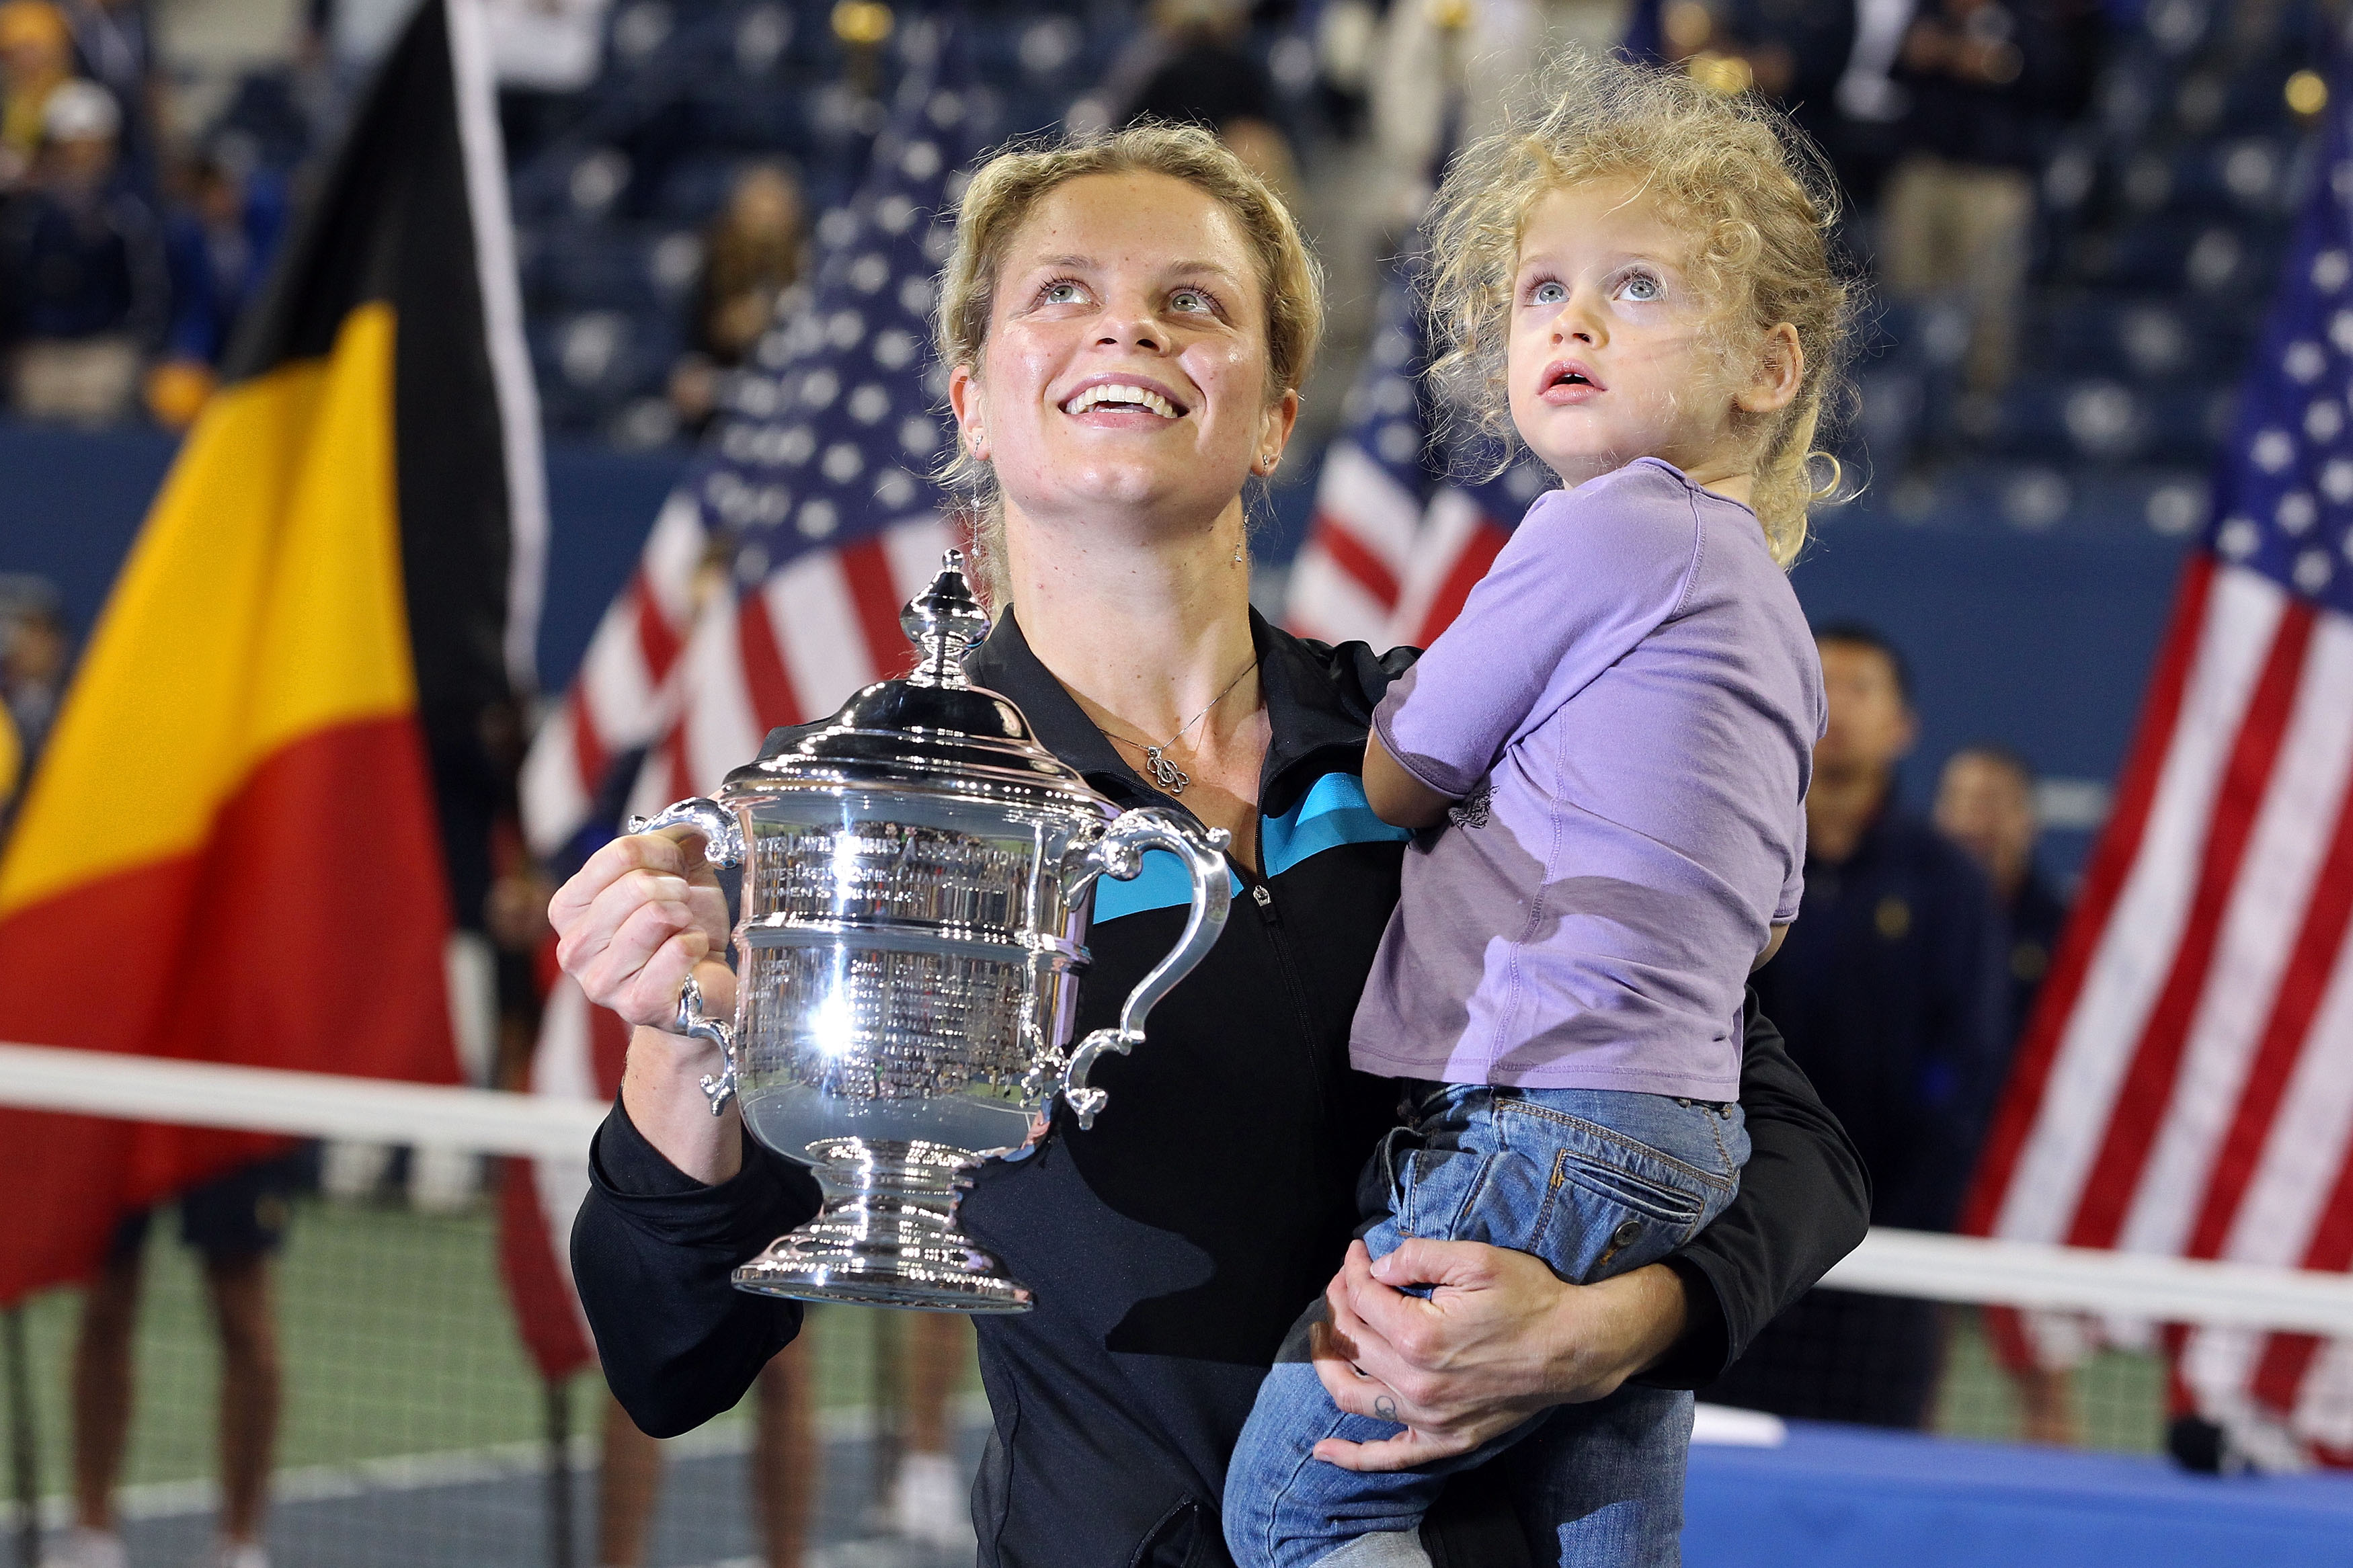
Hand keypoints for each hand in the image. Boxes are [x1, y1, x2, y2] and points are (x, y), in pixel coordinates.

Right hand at [549, 829, 732, 1028]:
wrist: (702, 983)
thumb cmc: (680, 929)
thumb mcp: (674, 874)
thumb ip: (672, 840)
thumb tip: (693, 822)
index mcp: (568, 908)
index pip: (620, 853)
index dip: (663, 854)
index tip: (675, 869)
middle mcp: (573, 948)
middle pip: (635, 885)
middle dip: (675, 887)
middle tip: (681, 904)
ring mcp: (600, 981)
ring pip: (655, 916)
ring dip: (684, 916)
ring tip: (683, 928)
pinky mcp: (636, 1005)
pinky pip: (677, 951)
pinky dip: (696, 944)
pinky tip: (692, 954)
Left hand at [1307, 1240, 1688, 1471]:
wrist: (1574, 1348)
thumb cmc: (1530, 1299)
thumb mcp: (1476, 1259)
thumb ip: (1417, 1257)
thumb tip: (1376, 1267)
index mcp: (1420, 1337)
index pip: (1362, 1298)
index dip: (1353, 1269)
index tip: (1358, 1250)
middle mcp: (1417, 1383)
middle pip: (1353, 1340)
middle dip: (1341, 1302)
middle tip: (1347, 1280)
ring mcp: (1429, 1418)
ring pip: (1353, 1395)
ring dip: (1328, 1363)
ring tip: (1324, 1336)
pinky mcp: (1444, 1440)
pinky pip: (1388, 1457)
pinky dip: (1352, 1457)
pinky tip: (1324, 1451)